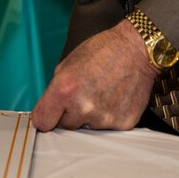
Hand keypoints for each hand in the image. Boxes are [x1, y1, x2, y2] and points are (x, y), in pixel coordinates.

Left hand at [30, 21, 158, 131]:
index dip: (45, 117)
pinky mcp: (122, 123)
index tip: (50, 115)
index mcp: (64, 89)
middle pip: (65, 126)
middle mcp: (83, 107)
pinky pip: (107, 128)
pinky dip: (108, 116)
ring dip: (90, 116)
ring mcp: (104, 118)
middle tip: (84, 94)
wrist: (136, 49)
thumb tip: (49, 109)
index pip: (42, 121)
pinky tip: (114, 98)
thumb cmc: (103, 51)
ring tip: (102, 93)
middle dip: (70, 114)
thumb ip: (55, 90)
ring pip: (87, 128)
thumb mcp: (68, 64)